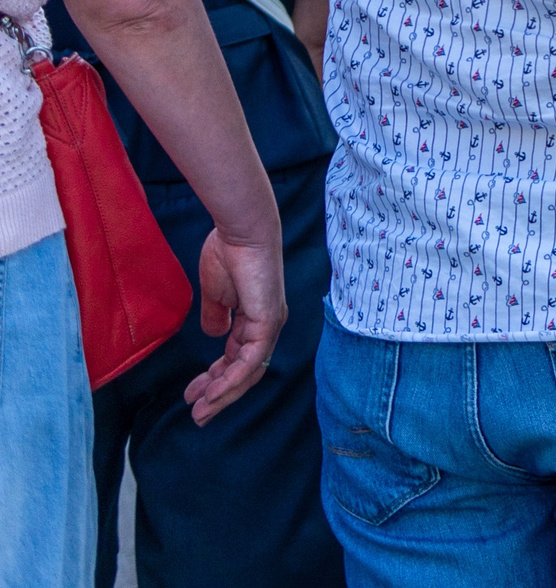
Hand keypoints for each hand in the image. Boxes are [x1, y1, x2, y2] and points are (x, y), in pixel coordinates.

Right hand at [183, 221, 287, 423]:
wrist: (241, 232)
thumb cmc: (229, 255)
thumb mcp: (216, 294)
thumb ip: (217, 316)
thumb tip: (215, 335)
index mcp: (255, 320)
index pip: (237, 359)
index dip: (216, 379)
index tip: (194, 394)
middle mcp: (267, 327)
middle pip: (245, 372)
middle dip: (220, 395)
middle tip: (197, 415)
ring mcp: (270, 326)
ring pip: (248, 373)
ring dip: (223, 395)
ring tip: (200, 412)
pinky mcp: (268, 323)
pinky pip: (250, 361)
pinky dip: (231, 380)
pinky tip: (213, 393)